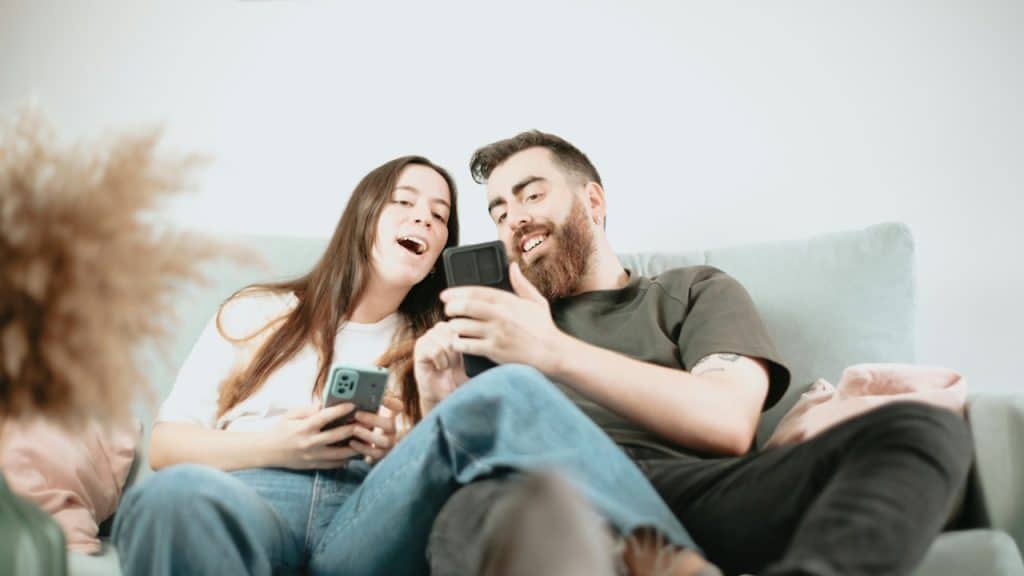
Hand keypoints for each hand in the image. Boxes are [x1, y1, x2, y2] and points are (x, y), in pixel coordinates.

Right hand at [262, 402, 358, 468]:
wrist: (265, 451)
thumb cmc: (278, 430)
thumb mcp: (291, 415)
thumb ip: (308, 410)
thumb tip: (325, 404)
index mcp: (304, 427)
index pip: (326, 417)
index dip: (341, 410)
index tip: (352, 405)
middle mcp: (310, 443)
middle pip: (338, 436)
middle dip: (354, 428)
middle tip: (365, 422)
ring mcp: (312, 456)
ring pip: (340, 454)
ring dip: (355, 446)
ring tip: (365, 439)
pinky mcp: (313, 466)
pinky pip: (334, 465)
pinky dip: (345, 459)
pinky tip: (353, 452)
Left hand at [350, 396, 402, 464]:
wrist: (365, 444)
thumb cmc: (364, 422)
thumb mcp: (368, 411)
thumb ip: (368, 401)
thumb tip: (359, 391)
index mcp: (392, 415)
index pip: (398, 407)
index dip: (391, 402)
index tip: (380, 396)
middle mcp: (394, 430)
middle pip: (389, 425)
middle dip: (373, 419)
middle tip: (357, 414)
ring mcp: (389, 444)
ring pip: (383, 441)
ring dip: (368, 435)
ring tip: (354, 429)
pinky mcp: (382, 455)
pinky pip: (375, 454)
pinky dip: (363, 448)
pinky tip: (352, 442)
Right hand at [414, 321, 468, 411]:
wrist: (443, 393)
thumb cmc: (459, 377)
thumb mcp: (472, 360)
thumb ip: (473, 345)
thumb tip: (478, 336)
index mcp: (456, 328)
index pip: (466, 328)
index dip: (467, 346)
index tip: (465, 359)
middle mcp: (442, 328)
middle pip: (457, 335)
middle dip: (458, 354)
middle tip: (454, 364)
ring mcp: (430, 335)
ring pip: (447, 343)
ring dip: (450, 359)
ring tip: (447, 366)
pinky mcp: (420, 345)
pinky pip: (436, 350)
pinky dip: (441, 362)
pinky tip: (439, 367)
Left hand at [441, 263, 565, 372]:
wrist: (551, 353)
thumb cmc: (544, 328)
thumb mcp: (536, 301)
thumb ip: (521, 283)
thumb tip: (512, 266)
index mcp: (508, 302)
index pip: (476, 292)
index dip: (457, 291)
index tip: (445, 295)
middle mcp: (500, 316)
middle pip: (466, 307)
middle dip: (451, 308)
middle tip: (448, 310)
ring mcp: (496, 333)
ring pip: (463, 326)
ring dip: (454, 326)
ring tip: (453, 326)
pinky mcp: (494, 350)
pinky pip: (467, 345)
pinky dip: (458, 343)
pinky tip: (458, 342)